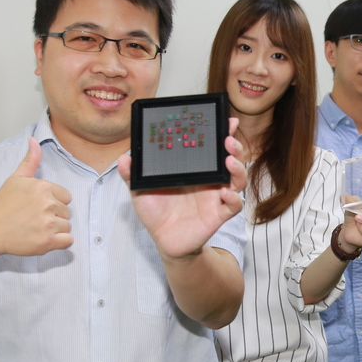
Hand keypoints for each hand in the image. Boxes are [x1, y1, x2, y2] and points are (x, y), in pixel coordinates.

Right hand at [0, 138, 72, 256]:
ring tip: (35, 229)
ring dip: (55, 230)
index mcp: (43, 187)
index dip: (53, 203)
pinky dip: (59, 242)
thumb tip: (34, 139)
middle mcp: (47, 204)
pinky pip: (68, 241)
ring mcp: (48, 223)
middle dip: (54, 217)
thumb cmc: (2, 205)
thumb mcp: (15, 179)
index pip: (66, 197)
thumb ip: (30, 160)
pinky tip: (43, 239)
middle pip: (67, 212)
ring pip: (67, 226)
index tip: (37, 207)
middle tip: (33, 219)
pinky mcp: (47, 241)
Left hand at [119, 118, 247, 260]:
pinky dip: (233, 199)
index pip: (213, 148)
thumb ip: (133, 175)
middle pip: (231, 159)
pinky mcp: (218, 215)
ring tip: (229, 161)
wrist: (163, 240)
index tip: (227, 121)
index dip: (222, 133)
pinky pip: (233, 206)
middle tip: (228, 139)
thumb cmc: (155, 212)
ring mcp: (216, 197)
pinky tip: (226, 194)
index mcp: (195, 169)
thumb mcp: (140, 190)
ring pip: (237, 179)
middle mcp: (210, 180)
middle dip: (234, 147)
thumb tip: (124, 158)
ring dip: (237, 169)